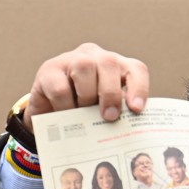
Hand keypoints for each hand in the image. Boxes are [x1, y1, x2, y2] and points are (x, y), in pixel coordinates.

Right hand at [23, 43, 149, 130]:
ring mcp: (72, 59)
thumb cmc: (86, 114)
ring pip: (84, 67)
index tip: (137, 109)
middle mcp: (96, 57)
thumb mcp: (106, 112)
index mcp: (118, 68)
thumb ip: (119, 114)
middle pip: (109, 63)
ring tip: (84, 117)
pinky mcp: (49, 70)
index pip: (136, 70)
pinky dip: (65, 106)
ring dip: (86, 96)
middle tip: (109, 117)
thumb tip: (131, 131)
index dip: (139, 88)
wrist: (52, 118)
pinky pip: (60, 87)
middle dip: (111, 93)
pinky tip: (66, 116)